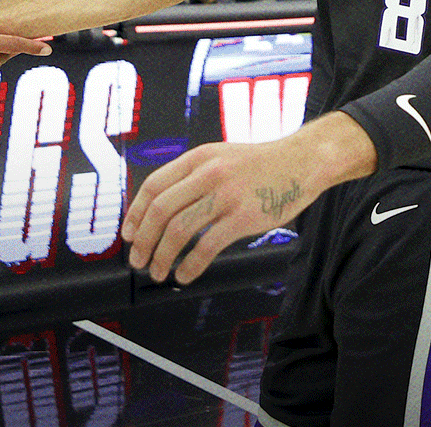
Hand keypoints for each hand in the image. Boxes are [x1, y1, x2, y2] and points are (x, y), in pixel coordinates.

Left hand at [121, 132, 323, 284]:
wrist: (302, 161)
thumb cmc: (260, 164)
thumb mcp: (220, 156)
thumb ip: (192, 175)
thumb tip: (162, 207)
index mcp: (197, 158)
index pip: (153, 186)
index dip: (135, 214)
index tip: (129, 234)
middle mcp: (208, 173)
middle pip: (161, 209)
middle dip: (143, 240)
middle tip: (137, 260)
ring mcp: (226, 195)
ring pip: (179, 229)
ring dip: (162, 256)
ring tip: (158, 271)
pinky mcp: (244, 217)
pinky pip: (207, 246)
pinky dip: (190, 265)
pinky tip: (185, 274)